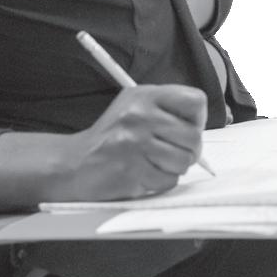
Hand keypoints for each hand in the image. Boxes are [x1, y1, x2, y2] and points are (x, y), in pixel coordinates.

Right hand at [49, 84, 206, 201]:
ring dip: (174, 167)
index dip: (198, 118)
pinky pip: (168, 180)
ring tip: (155, 162)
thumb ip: (167, 109)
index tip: (188, 127)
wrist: (75, 163)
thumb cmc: (113, 135)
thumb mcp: (135, 105)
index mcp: (145, 95)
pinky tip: (144, 173)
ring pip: (184, 161)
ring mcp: (135, 143)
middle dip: (189, 150)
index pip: (195, 101)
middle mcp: (140, 115)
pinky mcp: (132, 170)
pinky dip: (160, 181)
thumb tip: (200, 126)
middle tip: (173, 152)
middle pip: (194, 136)